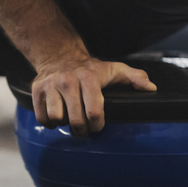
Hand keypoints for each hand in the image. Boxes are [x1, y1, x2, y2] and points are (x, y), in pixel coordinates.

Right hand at [31, 56, 156, 136]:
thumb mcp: (115, 69)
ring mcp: (50, 85)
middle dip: (82, 130)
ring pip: (56, 118)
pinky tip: (57, 116)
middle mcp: (68, 80)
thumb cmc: (91, 68)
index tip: (98, 125)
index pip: (94, 111)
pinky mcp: (36, 90)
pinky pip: (42, 117)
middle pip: (75, 120)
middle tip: (85, 129)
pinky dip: (49, 122)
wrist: (59, 56)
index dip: (97, 124)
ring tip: (70, 119)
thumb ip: (135, 77)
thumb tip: (151, 88)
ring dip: (64, 124)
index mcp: (89, 78)